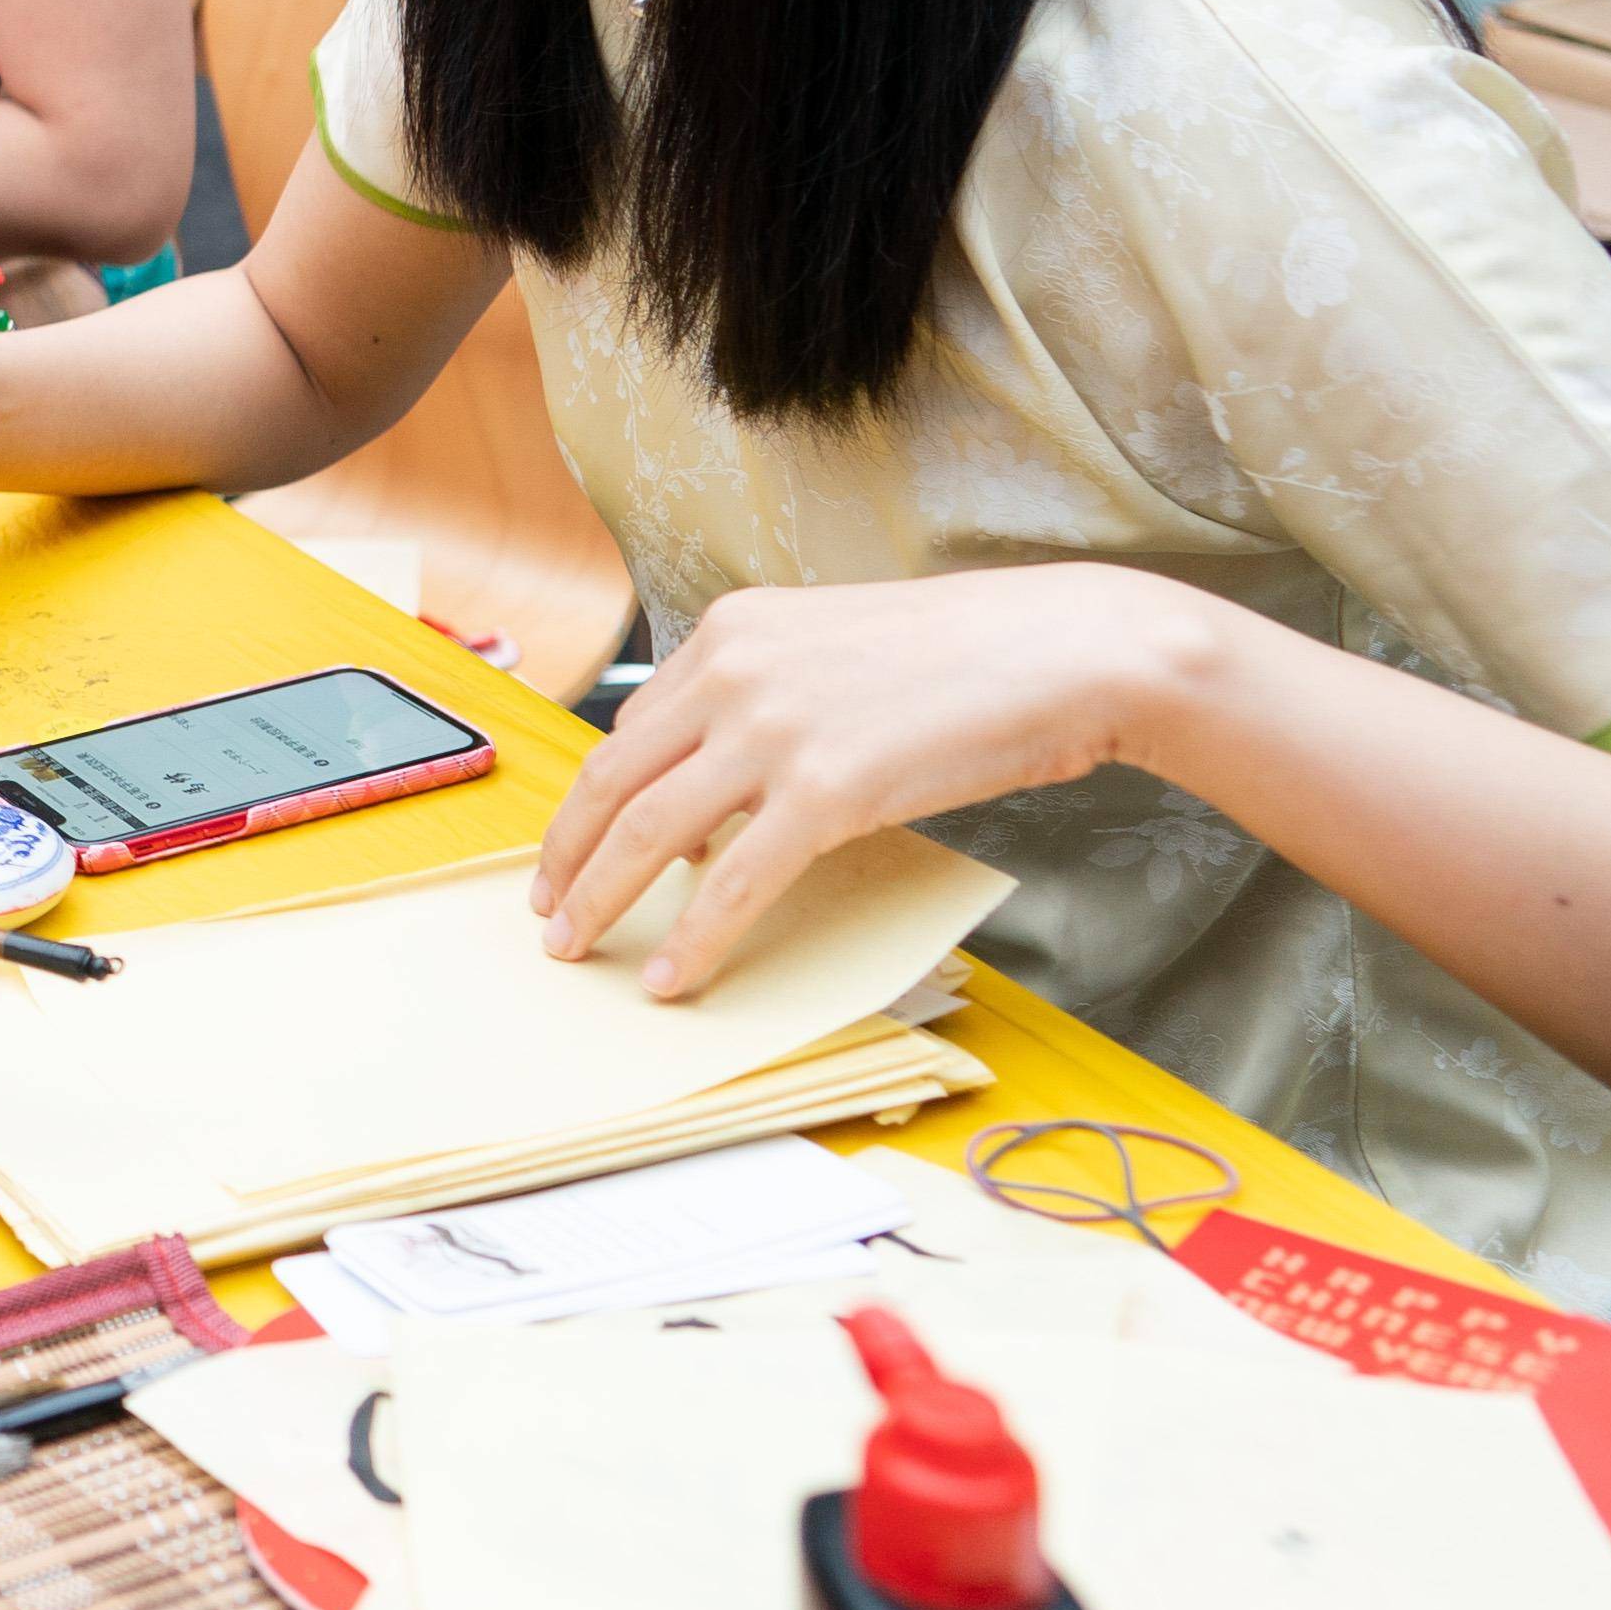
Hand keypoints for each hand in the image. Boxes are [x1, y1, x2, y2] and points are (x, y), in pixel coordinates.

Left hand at [526, 567, 1206, 995]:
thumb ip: (763, 708)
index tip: (572, 847)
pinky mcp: (827, 790)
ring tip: (579, 950)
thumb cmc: (967, 657)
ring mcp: (774, 730)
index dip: (592, 800)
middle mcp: (734, 671)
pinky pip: (733, 881)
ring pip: (649, 832)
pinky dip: (695, 937)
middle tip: (547, 912)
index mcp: (732, 632)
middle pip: (612, 779)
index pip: (630, 729)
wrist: (1062, 651)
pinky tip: (675, 977)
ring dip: (602, 901)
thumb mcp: (832, 653)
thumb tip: (713, 800)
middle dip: (567, 855)